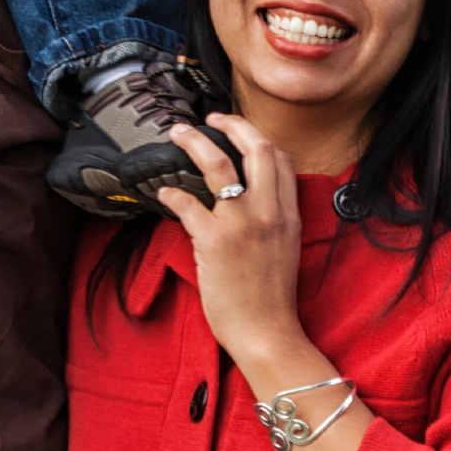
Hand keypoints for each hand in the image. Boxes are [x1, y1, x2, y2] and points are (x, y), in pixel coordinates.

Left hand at [145, 115, 313, 367]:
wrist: (267, 332)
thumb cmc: (270, 298)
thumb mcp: (284, 250)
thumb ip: (272, 221)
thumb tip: (245, 200)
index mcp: (289, 215)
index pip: (281, 159)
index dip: (258, 138)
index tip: (237, 131)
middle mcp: (269, 212)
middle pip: (257, 148)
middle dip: (232, 124)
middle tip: (209, 118)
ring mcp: (242, 223)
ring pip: (218, 162)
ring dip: (194, 141)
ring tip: (177, 133)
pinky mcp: (214, 240)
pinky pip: (187, 201)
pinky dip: (170, 192)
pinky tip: (161, 192)